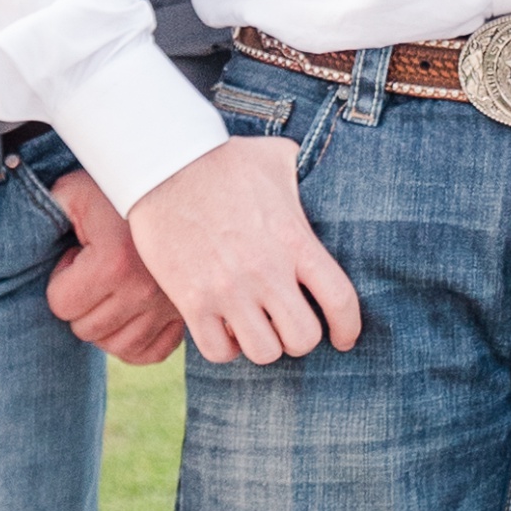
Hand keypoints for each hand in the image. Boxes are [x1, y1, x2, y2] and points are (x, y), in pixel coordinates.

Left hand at [41, 167, 184, 369]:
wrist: (175, 185)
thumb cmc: (117, 189)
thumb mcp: (74, 190)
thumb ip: (47, 212)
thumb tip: (24, 236)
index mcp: (114, 262)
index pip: (60, 305)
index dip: (62, 278)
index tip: (79, 253)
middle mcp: (144, 291)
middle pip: (85, 330)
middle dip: (82, 301)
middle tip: (97, 267)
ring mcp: (168, 307)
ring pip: (116, 347)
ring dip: (106, 322)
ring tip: (114, 285)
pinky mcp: (185, 316)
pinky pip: (150, 353)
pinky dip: (135, 341)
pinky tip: (130, 312)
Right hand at [128, 138, 363, 369]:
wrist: (163, 165)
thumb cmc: (224, 161)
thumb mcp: (278, 159)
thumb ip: (306, 174)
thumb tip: (323, 174)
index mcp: (294, 240)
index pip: (340, 300)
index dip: (348, 328)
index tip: (343, 338)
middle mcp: (266, 270)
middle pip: (303, 338)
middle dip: (299, 338)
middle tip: (287, 324)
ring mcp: (228, 288)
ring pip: (264, 352)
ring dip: (263, 344)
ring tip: (255, 326)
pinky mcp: (192, 300)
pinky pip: (218, 351)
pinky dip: (224, 348)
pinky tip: (223, 327)